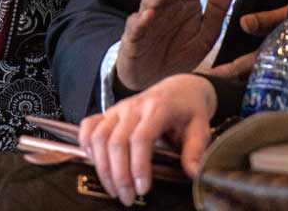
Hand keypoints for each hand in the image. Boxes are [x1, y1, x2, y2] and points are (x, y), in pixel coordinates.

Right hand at [78, 74, 216, 204]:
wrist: (180, 88)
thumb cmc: (189, 109)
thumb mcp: (200, 128)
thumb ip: (195, 151)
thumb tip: (193, 173)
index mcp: (158, 108)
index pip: (140, 138)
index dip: (138, 166)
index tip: (142, 189)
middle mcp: (133, 106)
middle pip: (116, 141)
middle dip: (119, 175)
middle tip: (127, 197)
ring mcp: (118, 108)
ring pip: (98, 137)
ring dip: (102, 167)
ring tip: (114, 189)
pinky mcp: (109, 113)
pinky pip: (88, 126)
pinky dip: (86, 146)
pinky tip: (97, 164)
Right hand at [115, 0, 236, 92]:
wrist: (155, 81)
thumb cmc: (180, 53)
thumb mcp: (205, 35)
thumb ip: (218, 9)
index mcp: (183, 5)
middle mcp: (165, 8)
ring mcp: (147, 21)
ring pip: (150, 1)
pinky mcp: (134, 37)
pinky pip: (136, 26)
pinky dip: (142, 19)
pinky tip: (149, 15)